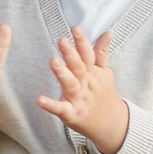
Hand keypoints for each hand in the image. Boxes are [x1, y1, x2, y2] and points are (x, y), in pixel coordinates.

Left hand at [38, 26, 128, 153]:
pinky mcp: (71, 114)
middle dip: (71, 54)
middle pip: (79, 67)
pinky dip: (50, 105)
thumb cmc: (104, 95)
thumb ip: (102, 53)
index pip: (88, 55)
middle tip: (62, 41)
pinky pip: (60, 109)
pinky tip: (40, 99)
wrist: (112, 125)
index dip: (82, 42)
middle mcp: (86, 84)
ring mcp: (79, 99)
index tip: (75, 28)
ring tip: (53, 62)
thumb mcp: (105, 73)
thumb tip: (108, 32)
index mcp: (92, 73)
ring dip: (62, 74)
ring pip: (70, 85)